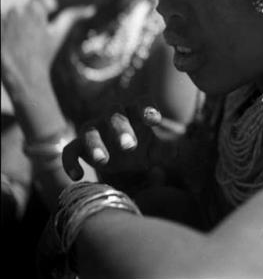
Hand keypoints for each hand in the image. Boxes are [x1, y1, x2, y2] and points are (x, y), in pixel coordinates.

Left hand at [1, 0, 95, 91]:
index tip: (44, 19)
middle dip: (27, 16)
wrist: (22, 74)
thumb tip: (91, 9)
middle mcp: (16, 9)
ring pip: (10, 12)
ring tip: (20, 39)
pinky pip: (2, 21)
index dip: (42, 7)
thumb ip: (72, 16)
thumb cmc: (43, 55)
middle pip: (23, 4)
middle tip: (31, 35)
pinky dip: (5, 28)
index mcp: (34, 9)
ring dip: (15, 22)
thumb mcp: (58, 34)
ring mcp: (3, 18)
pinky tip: (11, 41)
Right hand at [62, 105, 184, 180]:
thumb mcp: (154, 151)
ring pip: (90, 131)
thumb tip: (175, 152)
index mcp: (135, 112)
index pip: (142, 102)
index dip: (148, 109)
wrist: (119, 159)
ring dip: (95, 145)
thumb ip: (164, 151)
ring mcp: (94, 129)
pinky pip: (70, 150)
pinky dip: (71, 162)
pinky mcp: (79, 146)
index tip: (155, 121)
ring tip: (103, 161)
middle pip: (115, 114)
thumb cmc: (140, 149)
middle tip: (130, 146)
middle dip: (121, 128)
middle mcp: (113, 116)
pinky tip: (78, 176)